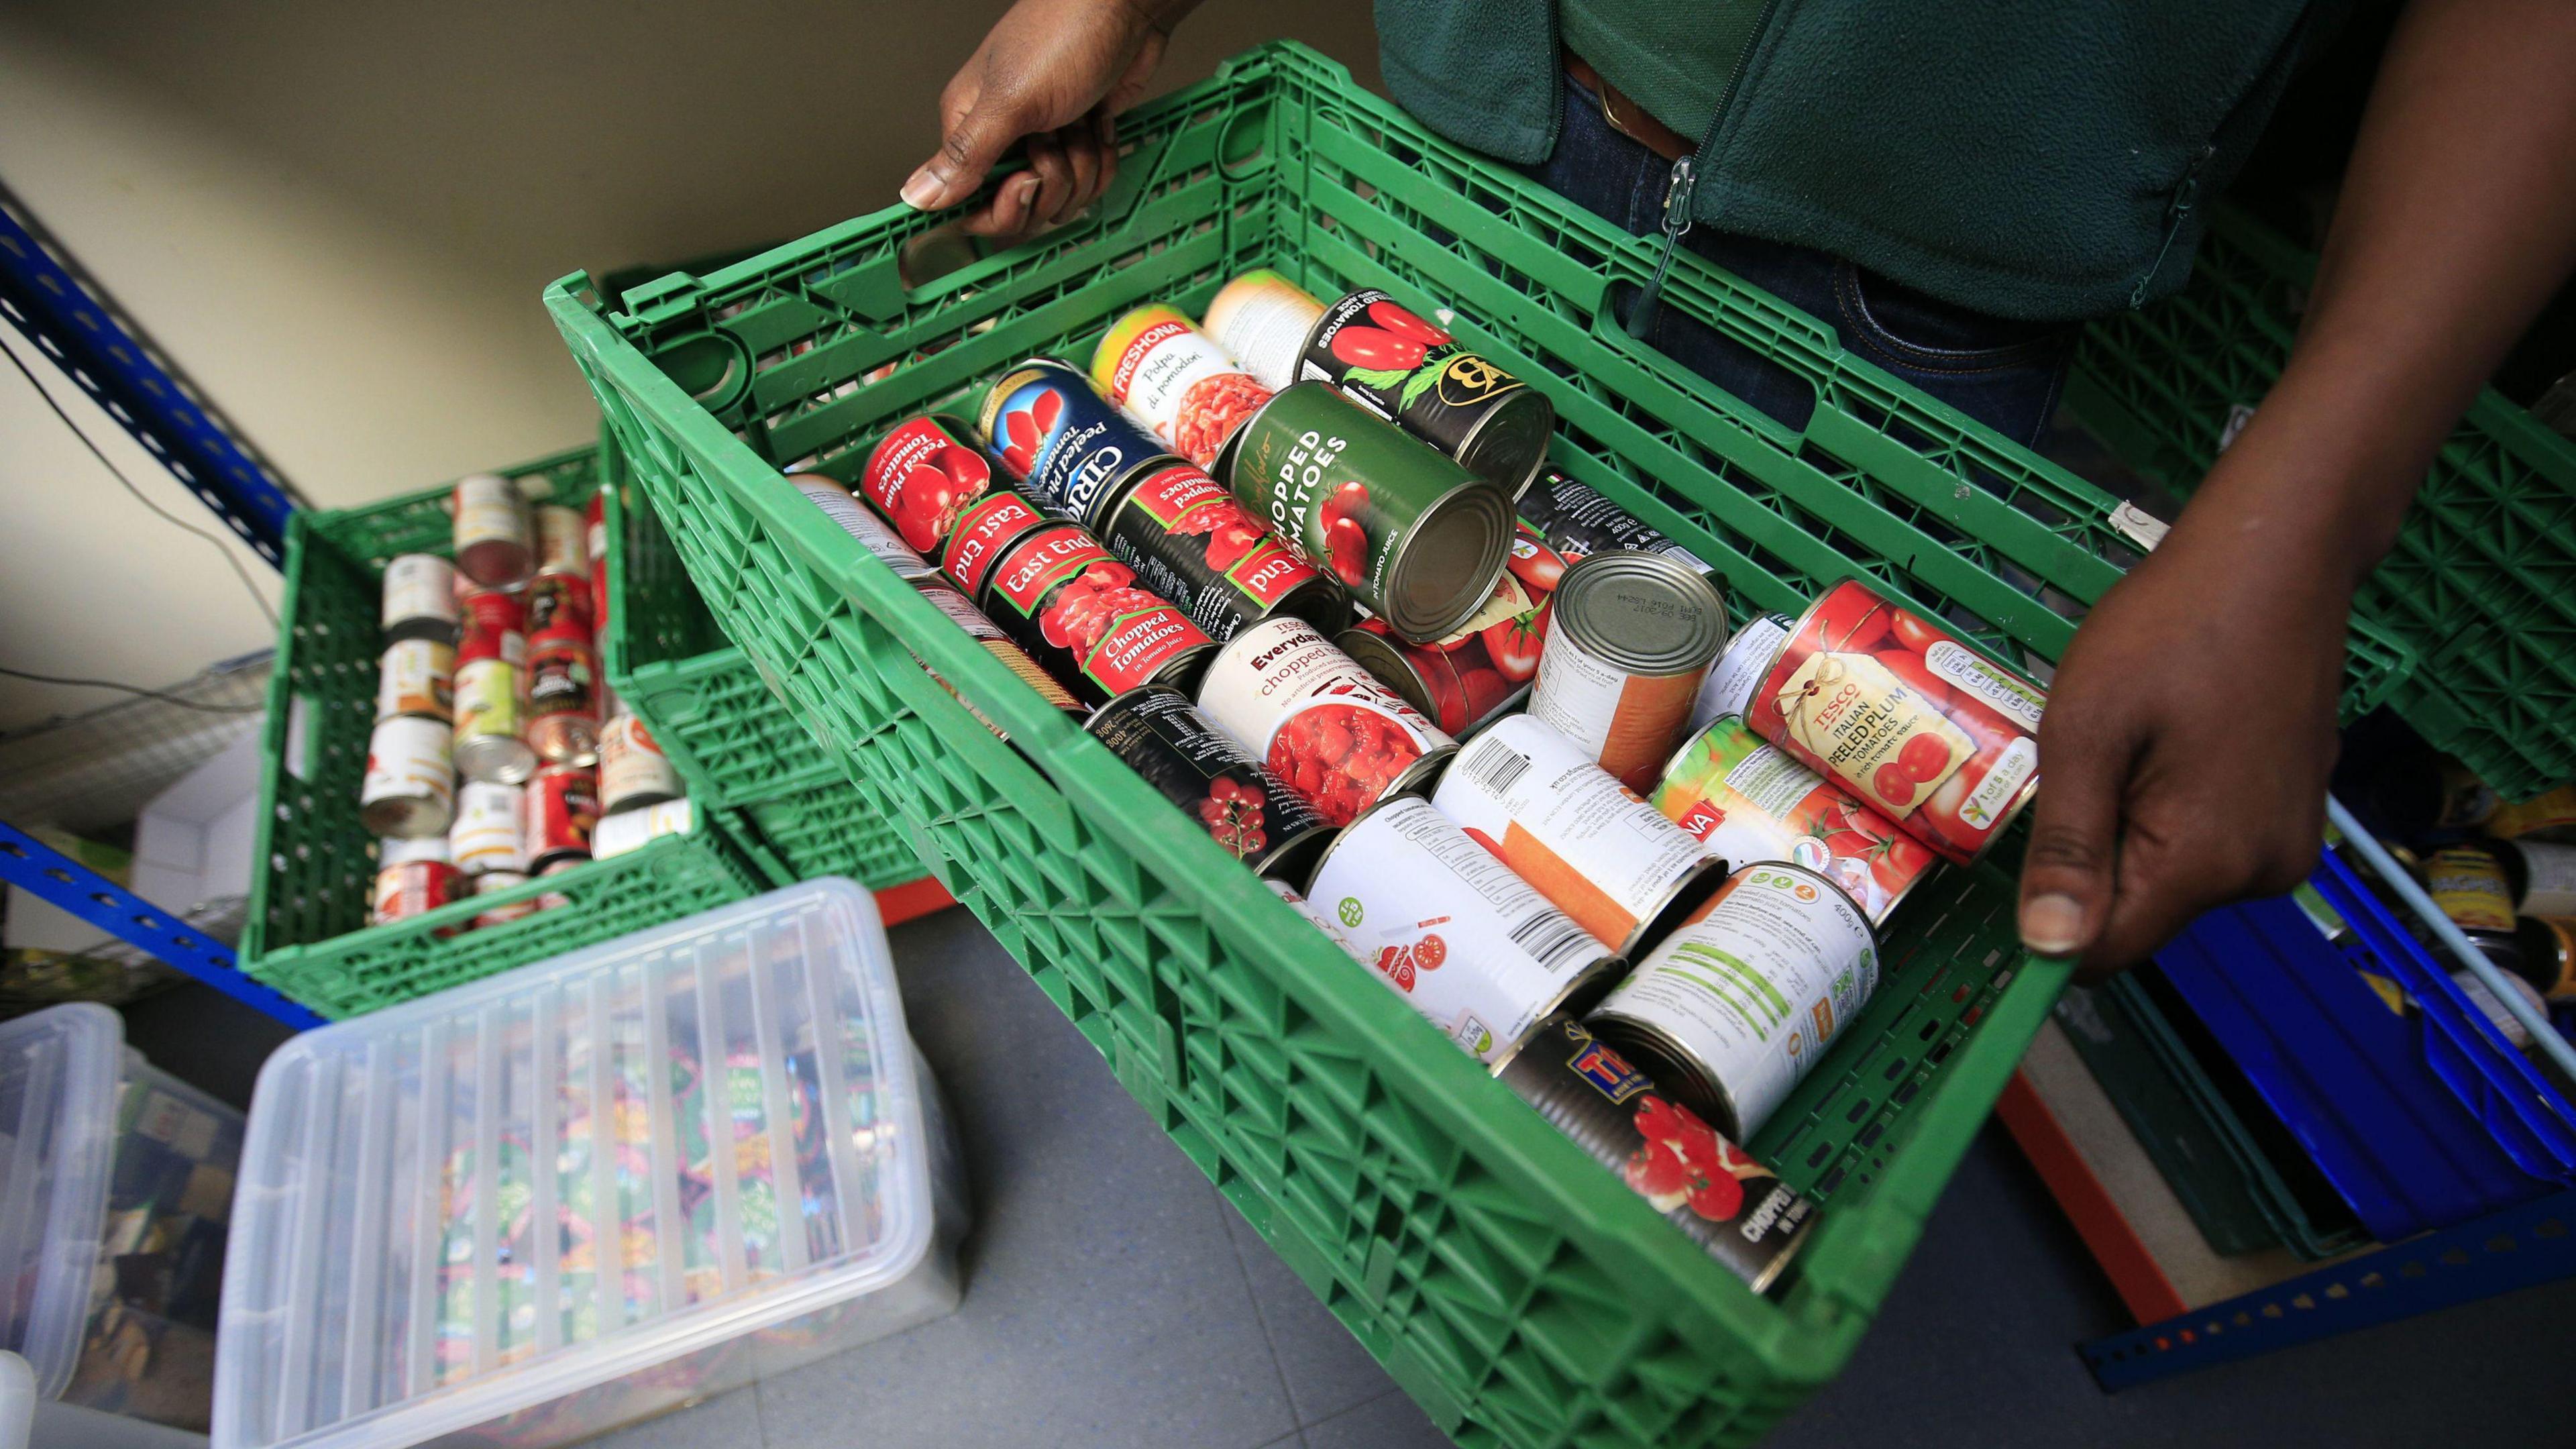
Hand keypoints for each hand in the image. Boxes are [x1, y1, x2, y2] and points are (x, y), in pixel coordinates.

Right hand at [901, 0, 1191, 241]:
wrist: (1125, 8)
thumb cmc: (1065, 32)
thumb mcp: (1011, 100)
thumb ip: (965, 155)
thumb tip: (915, 195)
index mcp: (970, 127)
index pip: (972, 204)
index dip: (1004, 207)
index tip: (1025, 180)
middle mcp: (1004, 138)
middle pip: (1022, 207)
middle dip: (1052, 183)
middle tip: (1057, 139)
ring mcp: (1044, 140)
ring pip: (1062, 197)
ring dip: (1084, 165)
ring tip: (1081, 120)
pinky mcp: (1080, 138)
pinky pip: (1091, 180)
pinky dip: (1103, 157)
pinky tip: (1101, 124)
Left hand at [2014, 519, 2346, 974]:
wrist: (2277, 556)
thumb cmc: (2170, 630)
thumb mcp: (2086, 732)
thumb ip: (2068, 846)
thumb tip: (2047, 949)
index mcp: (2206, 863)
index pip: (2106, 952)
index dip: (2050, 925)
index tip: (2022, 858)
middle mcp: (2261, 873)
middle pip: (2139, 912)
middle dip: (2095, 855)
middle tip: (2092, 760)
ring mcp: (2287, 842)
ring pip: (2172, 876)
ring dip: (2133, 826)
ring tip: (2138, 740)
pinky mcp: (2295, 811)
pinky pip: (2210, 841)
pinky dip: (2174, 807)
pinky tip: (2174, 739)